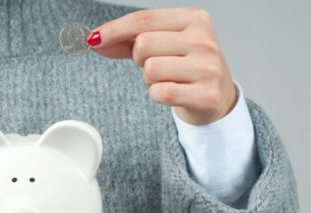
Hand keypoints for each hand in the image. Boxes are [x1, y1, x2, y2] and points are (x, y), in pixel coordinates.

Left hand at [87, 8, 236, 124]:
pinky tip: (173, 92)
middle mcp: (203, 39)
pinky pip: (161, 92)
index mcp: (193, 19)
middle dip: (139, 59)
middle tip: (155, 64)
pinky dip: (158, 95)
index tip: (94, 38)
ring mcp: (207, 67)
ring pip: (151, 70)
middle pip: (144, 45)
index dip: (114, 29)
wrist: (216, 96)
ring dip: (150, 80)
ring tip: (167, 79)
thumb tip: (95, 40)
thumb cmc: (185, 66)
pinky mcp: (206, 94)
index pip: (144, 19)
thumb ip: (128, 40)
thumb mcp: (162, 45)